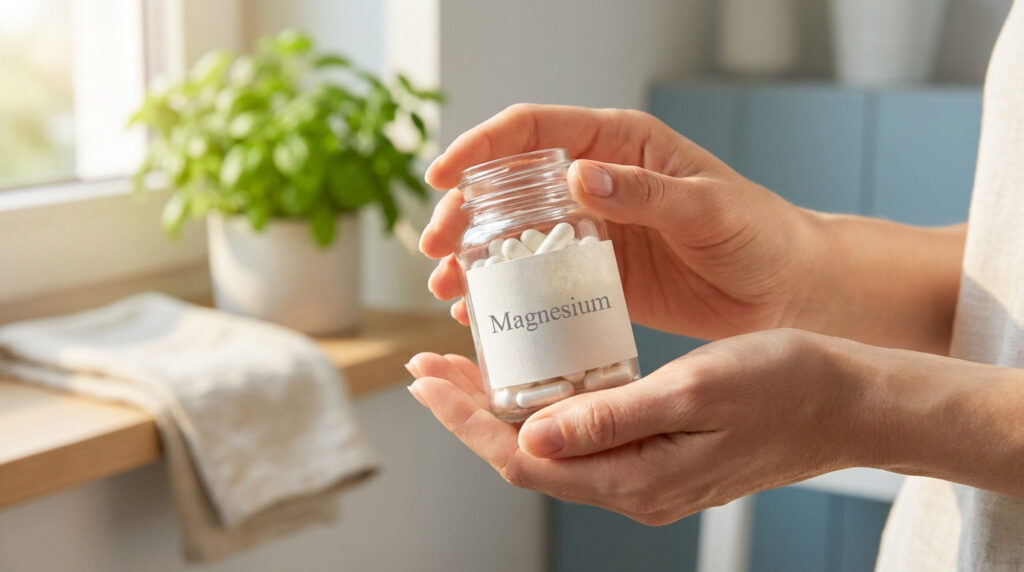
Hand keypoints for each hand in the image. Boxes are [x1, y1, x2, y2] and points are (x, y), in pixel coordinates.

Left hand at [407, 329, 866, 523]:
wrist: (849, 402)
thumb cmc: (785, 385)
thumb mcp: (695, 390)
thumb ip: (612, 418)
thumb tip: (532, 440)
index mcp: (637, 478)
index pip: (524, 460)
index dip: (468, 422)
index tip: (427, 380)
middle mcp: (634, 487)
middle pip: (527, 458)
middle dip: (471, 413)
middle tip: (429, 367)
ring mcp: (647, 475)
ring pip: (551, 450)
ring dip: (504, 411)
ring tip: (465, 370)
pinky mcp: (659, 455)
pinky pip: (584, 439)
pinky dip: (546, 410)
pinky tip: (536, 380)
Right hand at [420, 104, 819, 339]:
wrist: (783, 288)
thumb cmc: (757, 233)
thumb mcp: (706, 208)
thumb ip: (645, 192)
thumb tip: (579, 176)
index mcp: (619, 144)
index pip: (534, 130)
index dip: (480, 147)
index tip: (443, 176)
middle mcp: (596, 182)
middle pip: (508, 185)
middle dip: (463, 212)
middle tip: (436, 246)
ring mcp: (593, 229)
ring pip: (514, 235)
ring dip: (474, 257)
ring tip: (446, 287)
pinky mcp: (597, 274)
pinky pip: (539, 278)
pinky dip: (507, 293)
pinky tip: (481, 312)